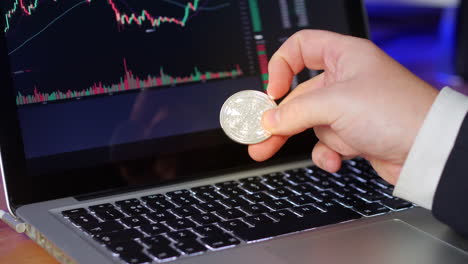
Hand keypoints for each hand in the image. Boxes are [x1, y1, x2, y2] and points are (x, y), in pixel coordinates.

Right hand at [248, 30, 437, 184]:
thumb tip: (269, 120)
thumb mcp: (335, 104)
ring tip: (270, 151)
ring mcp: (350, 108)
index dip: (282, 66)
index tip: (272, 90)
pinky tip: (335, 160)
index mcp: (344, 57)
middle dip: (277, 117)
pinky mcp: (354, 133)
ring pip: (310, 122)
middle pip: (299, 95)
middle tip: (255, 133)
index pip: (302, 47)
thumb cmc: (396, 112)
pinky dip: (327, 153)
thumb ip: (294, 112)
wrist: (428, 151)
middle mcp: (346, 80)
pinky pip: (327, 142)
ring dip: (301, 138)